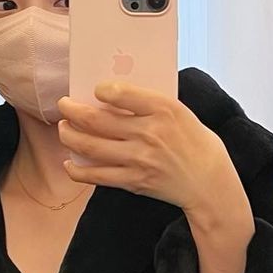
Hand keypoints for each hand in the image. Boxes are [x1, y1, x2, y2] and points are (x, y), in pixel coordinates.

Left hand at [58, 82, 254, 272]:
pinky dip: (77, 169)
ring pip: (90, 146)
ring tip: (63, 128)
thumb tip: (113, 95)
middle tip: (63, 105)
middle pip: (96, 120)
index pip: (121, 93)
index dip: (101, 89)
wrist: (209, 183)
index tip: (95, 89)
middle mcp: (148, 133)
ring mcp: (138, 159)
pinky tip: (70, 162)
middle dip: (72, 110)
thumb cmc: (195, 142)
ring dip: (69, 136)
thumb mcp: (180, 112)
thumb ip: (150, 104)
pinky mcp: (133, 181)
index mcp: (163, 110)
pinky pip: (96, 175)